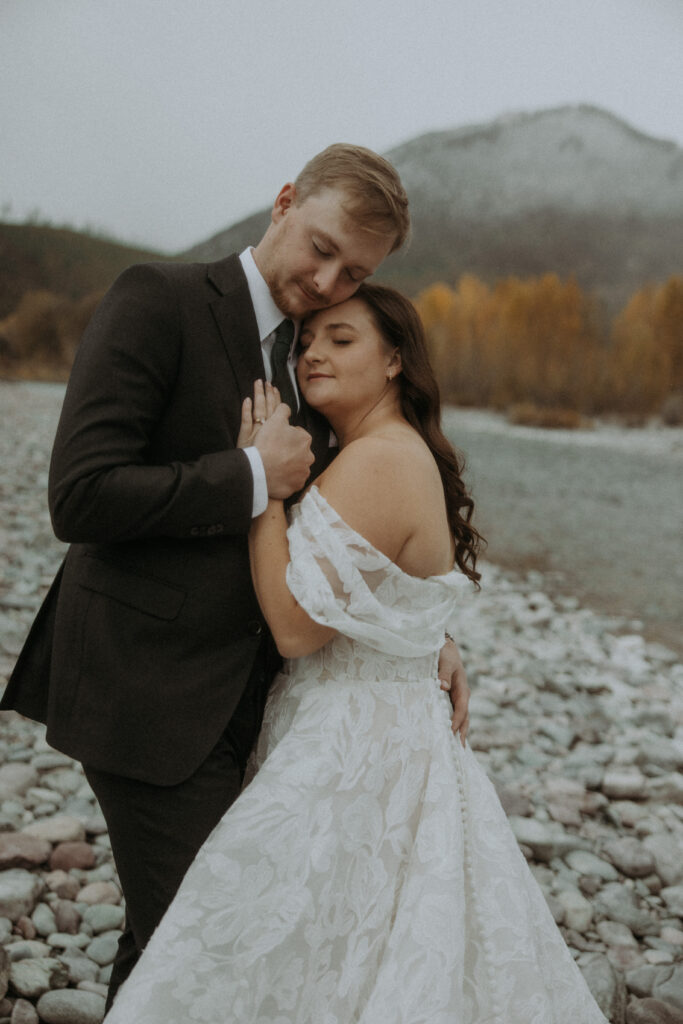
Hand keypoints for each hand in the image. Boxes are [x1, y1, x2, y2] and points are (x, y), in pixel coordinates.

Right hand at [238, 381, 312, 498]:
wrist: (259, 469)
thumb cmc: (267, 444)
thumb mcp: (274, 420)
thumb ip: (283, 410)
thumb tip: (287, 408)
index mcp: (305, 440)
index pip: (298, 435)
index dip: (286, 436)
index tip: (276, 440)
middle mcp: (309, 456)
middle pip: (299, 451)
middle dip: (289, 451)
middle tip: (275, 453)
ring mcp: (304, 472)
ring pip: (297, 466)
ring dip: (289, 465)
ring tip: (275, 465)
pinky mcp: (297, 485)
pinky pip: (293, 481)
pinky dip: (287, 479)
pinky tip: (277, 476)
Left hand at [438, 637, 469, 746]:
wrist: (444, 648)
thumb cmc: (445, 654)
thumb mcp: (445, 661)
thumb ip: (444, 673)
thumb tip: (444, 687)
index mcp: (462, 689)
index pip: (461, 709)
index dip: (457, 721)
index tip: (450, 732)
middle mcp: (461, 696)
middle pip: (464, 717)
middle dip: (462, 732)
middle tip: (459, 749)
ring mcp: (456, 698)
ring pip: (459, 718)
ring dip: (457, 731)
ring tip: (455, 748)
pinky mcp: (449, 699)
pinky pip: (451, 714)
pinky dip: (451, 724)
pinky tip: (446, 734)